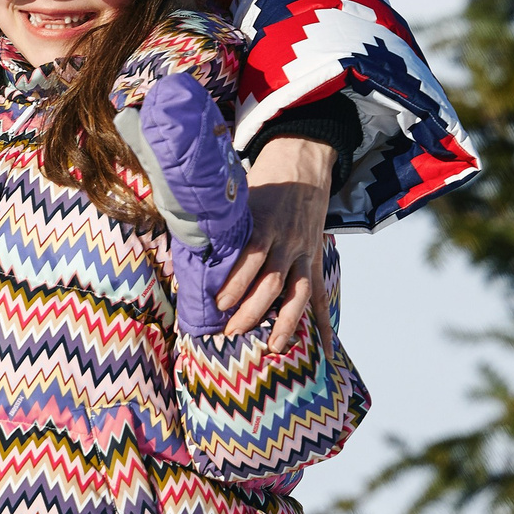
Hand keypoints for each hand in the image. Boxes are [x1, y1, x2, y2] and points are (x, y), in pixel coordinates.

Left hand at [222, 136, 328, 339]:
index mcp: (266, 224)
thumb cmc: (263, 183)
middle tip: (233, 331)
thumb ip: (220, 222)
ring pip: (300, 292)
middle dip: (253, 309)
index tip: (219, 303)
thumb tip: (187, 245)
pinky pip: (322, 294)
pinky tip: (325, 349)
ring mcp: (305, 252)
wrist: (303, 164)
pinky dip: (324, 322)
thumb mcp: (239, 196)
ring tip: (274, 347)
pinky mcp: (315, 259)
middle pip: (274, 281)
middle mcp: (288, 241)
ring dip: (287, 322)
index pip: (252, 257)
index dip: (236, 282)